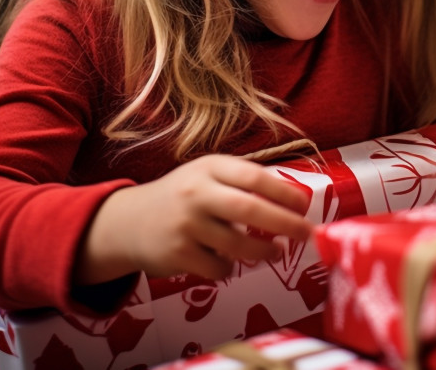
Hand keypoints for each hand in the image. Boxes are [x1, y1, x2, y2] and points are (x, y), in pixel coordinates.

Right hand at [76, 154, 312, 284]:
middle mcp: (197, 193)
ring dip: (264, 252)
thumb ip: (242, 183)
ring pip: (238, 244)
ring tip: (276, 252)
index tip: (304, 205)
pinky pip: (218, 268)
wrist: (129, 222)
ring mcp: (185, 224)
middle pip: (249, 208)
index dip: (284, 192)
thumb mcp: (207, 176)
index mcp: (210, 168)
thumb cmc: (183, 197)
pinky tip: (228, 261)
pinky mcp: (177, 254)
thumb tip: (294, 200)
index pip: (254, 176)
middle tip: (306, 234)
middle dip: (285, 223)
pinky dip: (230, 268)